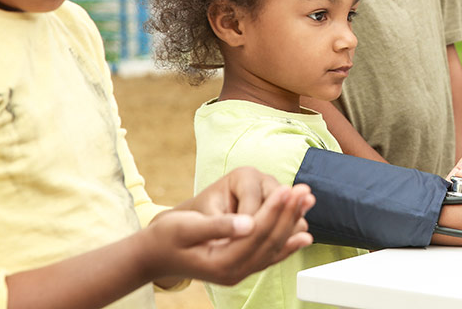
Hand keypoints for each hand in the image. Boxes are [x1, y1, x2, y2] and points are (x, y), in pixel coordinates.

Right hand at [146, 170, 314, 285]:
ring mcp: (239, 272)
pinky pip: (270, 255)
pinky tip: (303, 232)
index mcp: (221, 263)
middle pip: (270, 241)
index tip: (286, 189)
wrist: (153, 255)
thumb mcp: (187, 227)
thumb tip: (247, 222)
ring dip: (293, 224)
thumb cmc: (166, 237)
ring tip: (308, 202)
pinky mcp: (241, 266)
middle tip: (304, 191)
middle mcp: (234, 272)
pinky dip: (287, 243)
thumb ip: (218, 226)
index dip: (273, 210)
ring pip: (274, 248)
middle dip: (288, 214)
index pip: (256, 234)